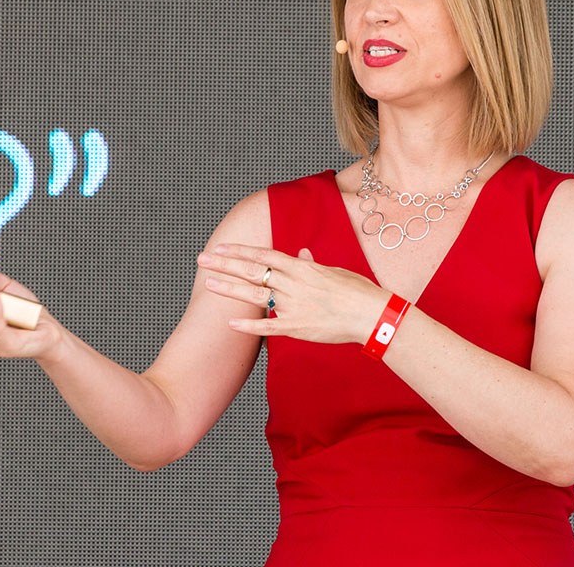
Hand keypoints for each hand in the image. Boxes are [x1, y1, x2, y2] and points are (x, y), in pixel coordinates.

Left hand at [196, 243, 389, 343]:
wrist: (371, 314)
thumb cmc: (356, 290)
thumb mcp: (333, 271)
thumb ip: (312, 264)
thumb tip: (301, 252)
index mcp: (301, 267)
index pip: (263, 254)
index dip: (240, 250)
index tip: (220, 247)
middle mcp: (293, 283)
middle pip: (253, 270)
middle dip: (225, 264)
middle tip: (202, 259)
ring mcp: (294, 305)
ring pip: (255, 294)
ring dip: (230, 288)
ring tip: (209, 283)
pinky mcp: (297, 327)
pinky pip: (268, 326)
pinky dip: (249, 325)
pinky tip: (230, 323)